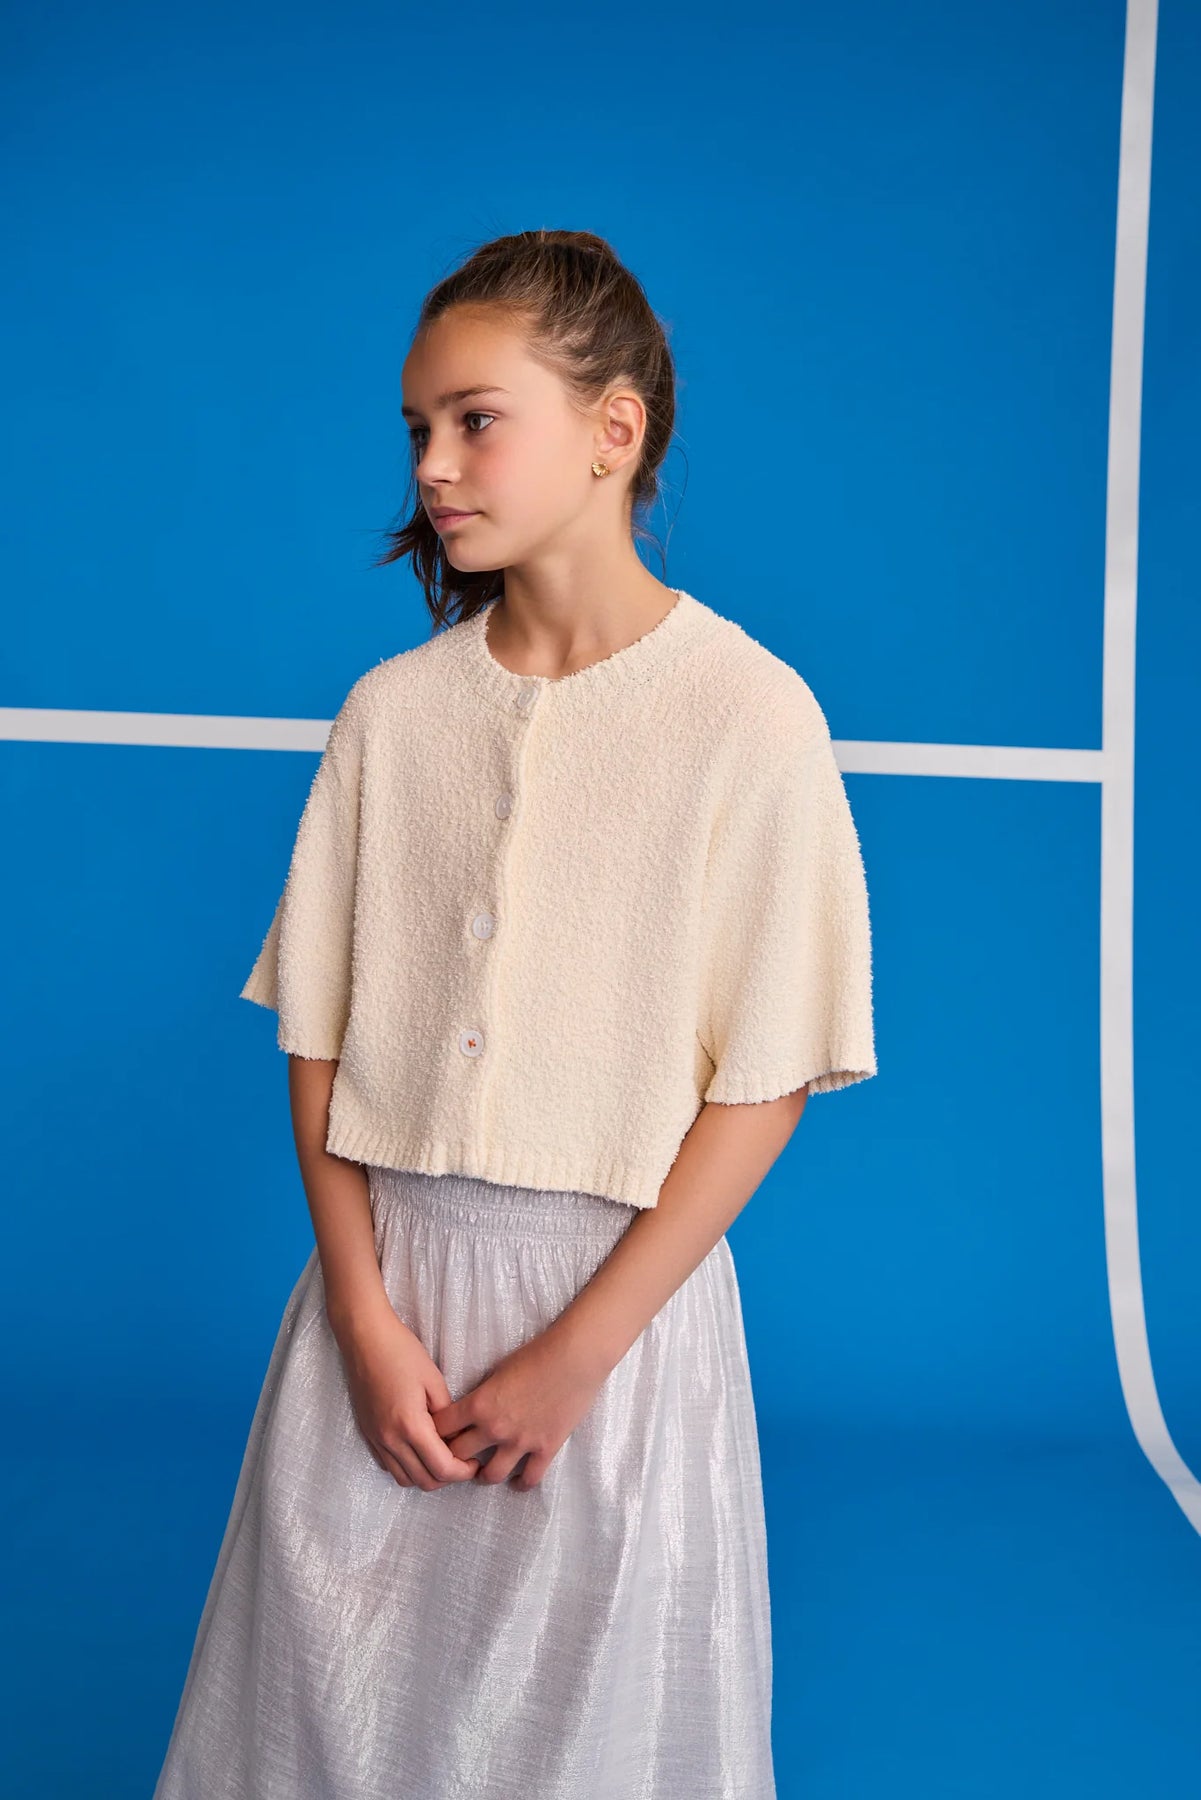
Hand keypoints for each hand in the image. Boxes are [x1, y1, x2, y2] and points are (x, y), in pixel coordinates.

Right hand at [335, 1304, 482, 1492]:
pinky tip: (418, 1449)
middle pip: (424, 1481)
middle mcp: (390, 1439)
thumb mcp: (434, 1380)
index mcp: (411, 1426)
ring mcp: (376, 1439)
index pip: (442, 1468)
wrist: (365, 1339)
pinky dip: (407, 1466)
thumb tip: (455, 1437)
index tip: (475, 1462)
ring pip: (404, 1478)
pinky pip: (389, 1465)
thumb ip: (447, 1415)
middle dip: (447, 1477)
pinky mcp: (368, 1434)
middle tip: (462, 1461)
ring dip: (426, 1475)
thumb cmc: (402, 1352)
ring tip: (441, 1456)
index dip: (463, 1471)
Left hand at [430, 1329, 606, 1490]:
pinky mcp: (545, 1449)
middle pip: (458, 1455)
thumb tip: (473, 1408)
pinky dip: (520, 1484)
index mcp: (479, 1404)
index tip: (436, 1435)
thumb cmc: (537, 1354)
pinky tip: (517, 1481)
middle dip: (452, 1458)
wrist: (575, 1358)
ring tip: (484, 1472)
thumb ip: (483, 1394)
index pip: (441, 1428)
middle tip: (456, 1459)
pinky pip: (528, 1479)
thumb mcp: (499, 1370)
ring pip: (490, 1475)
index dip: (434, 1433)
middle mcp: (495, 1427)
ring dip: (483, 1475)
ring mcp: (520, 1442)